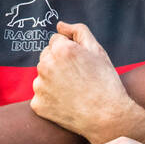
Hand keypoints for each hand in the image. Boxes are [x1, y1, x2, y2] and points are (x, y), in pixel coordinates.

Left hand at [31, 22, 135, 143]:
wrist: (107, 118)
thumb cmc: (105, 83)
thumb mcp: (97, 51)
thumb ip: (78, 31)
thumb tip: (59, 25)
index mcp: (61, 49)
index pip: (56, 40)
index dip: (71, 51)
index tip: (82, 64)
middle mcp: (46, 65)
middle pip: (47, 56)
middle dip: (58, 63)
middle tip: (78, 78)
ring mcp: (39, 86)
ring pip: (43, 76)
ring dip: (53, 80)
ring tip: (73, 91)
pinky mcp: (37, 105)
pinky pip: (41, 96)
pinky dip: (51, 99)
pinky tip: (67, 104)